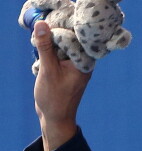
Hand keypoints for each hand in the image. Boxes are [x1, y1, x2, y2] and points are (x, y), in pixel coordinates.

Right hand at [33, 21, 91, 150]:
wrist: (55, 118)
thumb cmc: (54, 98)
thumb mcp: (48, 70)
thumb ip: (45, 47)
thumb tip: (42, 24)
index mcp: (83, 63)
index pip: (74, 35)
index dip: (59, 29)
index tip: (46, 31)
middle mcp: (82, 63)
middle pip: (67, 39)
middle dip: (51, 38)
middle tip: (40, 47)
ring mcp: (74, 66)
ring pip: (60, 46)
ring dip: (47, 48)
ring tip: (41, 59)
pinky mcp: (66, 69)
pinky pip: (57, 55)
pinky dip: (47, 56)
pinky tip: (41, 65)